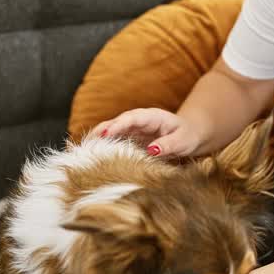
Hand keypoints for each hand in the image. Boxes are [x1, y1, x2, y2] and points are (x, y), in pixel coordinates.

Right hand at [89, 108, 205, 157]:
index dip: (118, 125)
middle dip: (102, 131)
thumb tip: (152, 150)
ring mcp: (132, 130)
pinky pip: (114, 142)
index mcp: (152, 117)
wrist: (189, 135)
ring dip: (98, 140)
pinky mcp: (129, 140)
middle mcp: (138, 121)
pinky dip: (103, 147)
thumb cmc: (188, 136)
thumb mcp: (183, 141)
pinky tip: (92, 156)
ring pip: (112, 132)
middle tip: (88, 143)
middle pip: (116, 123)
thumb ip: (169, 145)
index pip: (131, 118)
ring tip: (84, 151)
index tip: (106, 134)